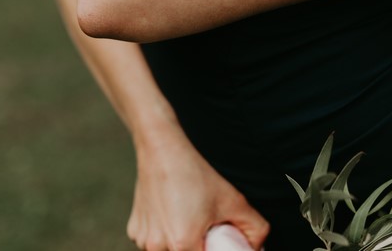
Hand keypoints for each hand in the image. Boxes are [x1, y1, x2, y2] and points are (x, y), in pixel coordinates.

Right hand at [127, 129, 268, 250]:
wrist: (162, 151)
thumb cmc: (194, 174)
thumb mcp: (233, 200)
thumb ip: (254, 227)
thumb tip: (256, 247)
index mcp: (183, 244)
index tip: (215, 240)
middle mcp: (158, 247)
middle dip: (197, 248)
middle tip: (203, 230)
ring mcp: (144, 240)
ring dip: (178, 244)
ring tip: (187, 220)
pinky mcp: (134, 230)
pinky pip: (153, 243)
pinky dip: (163, 236)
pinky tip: (171, 216)